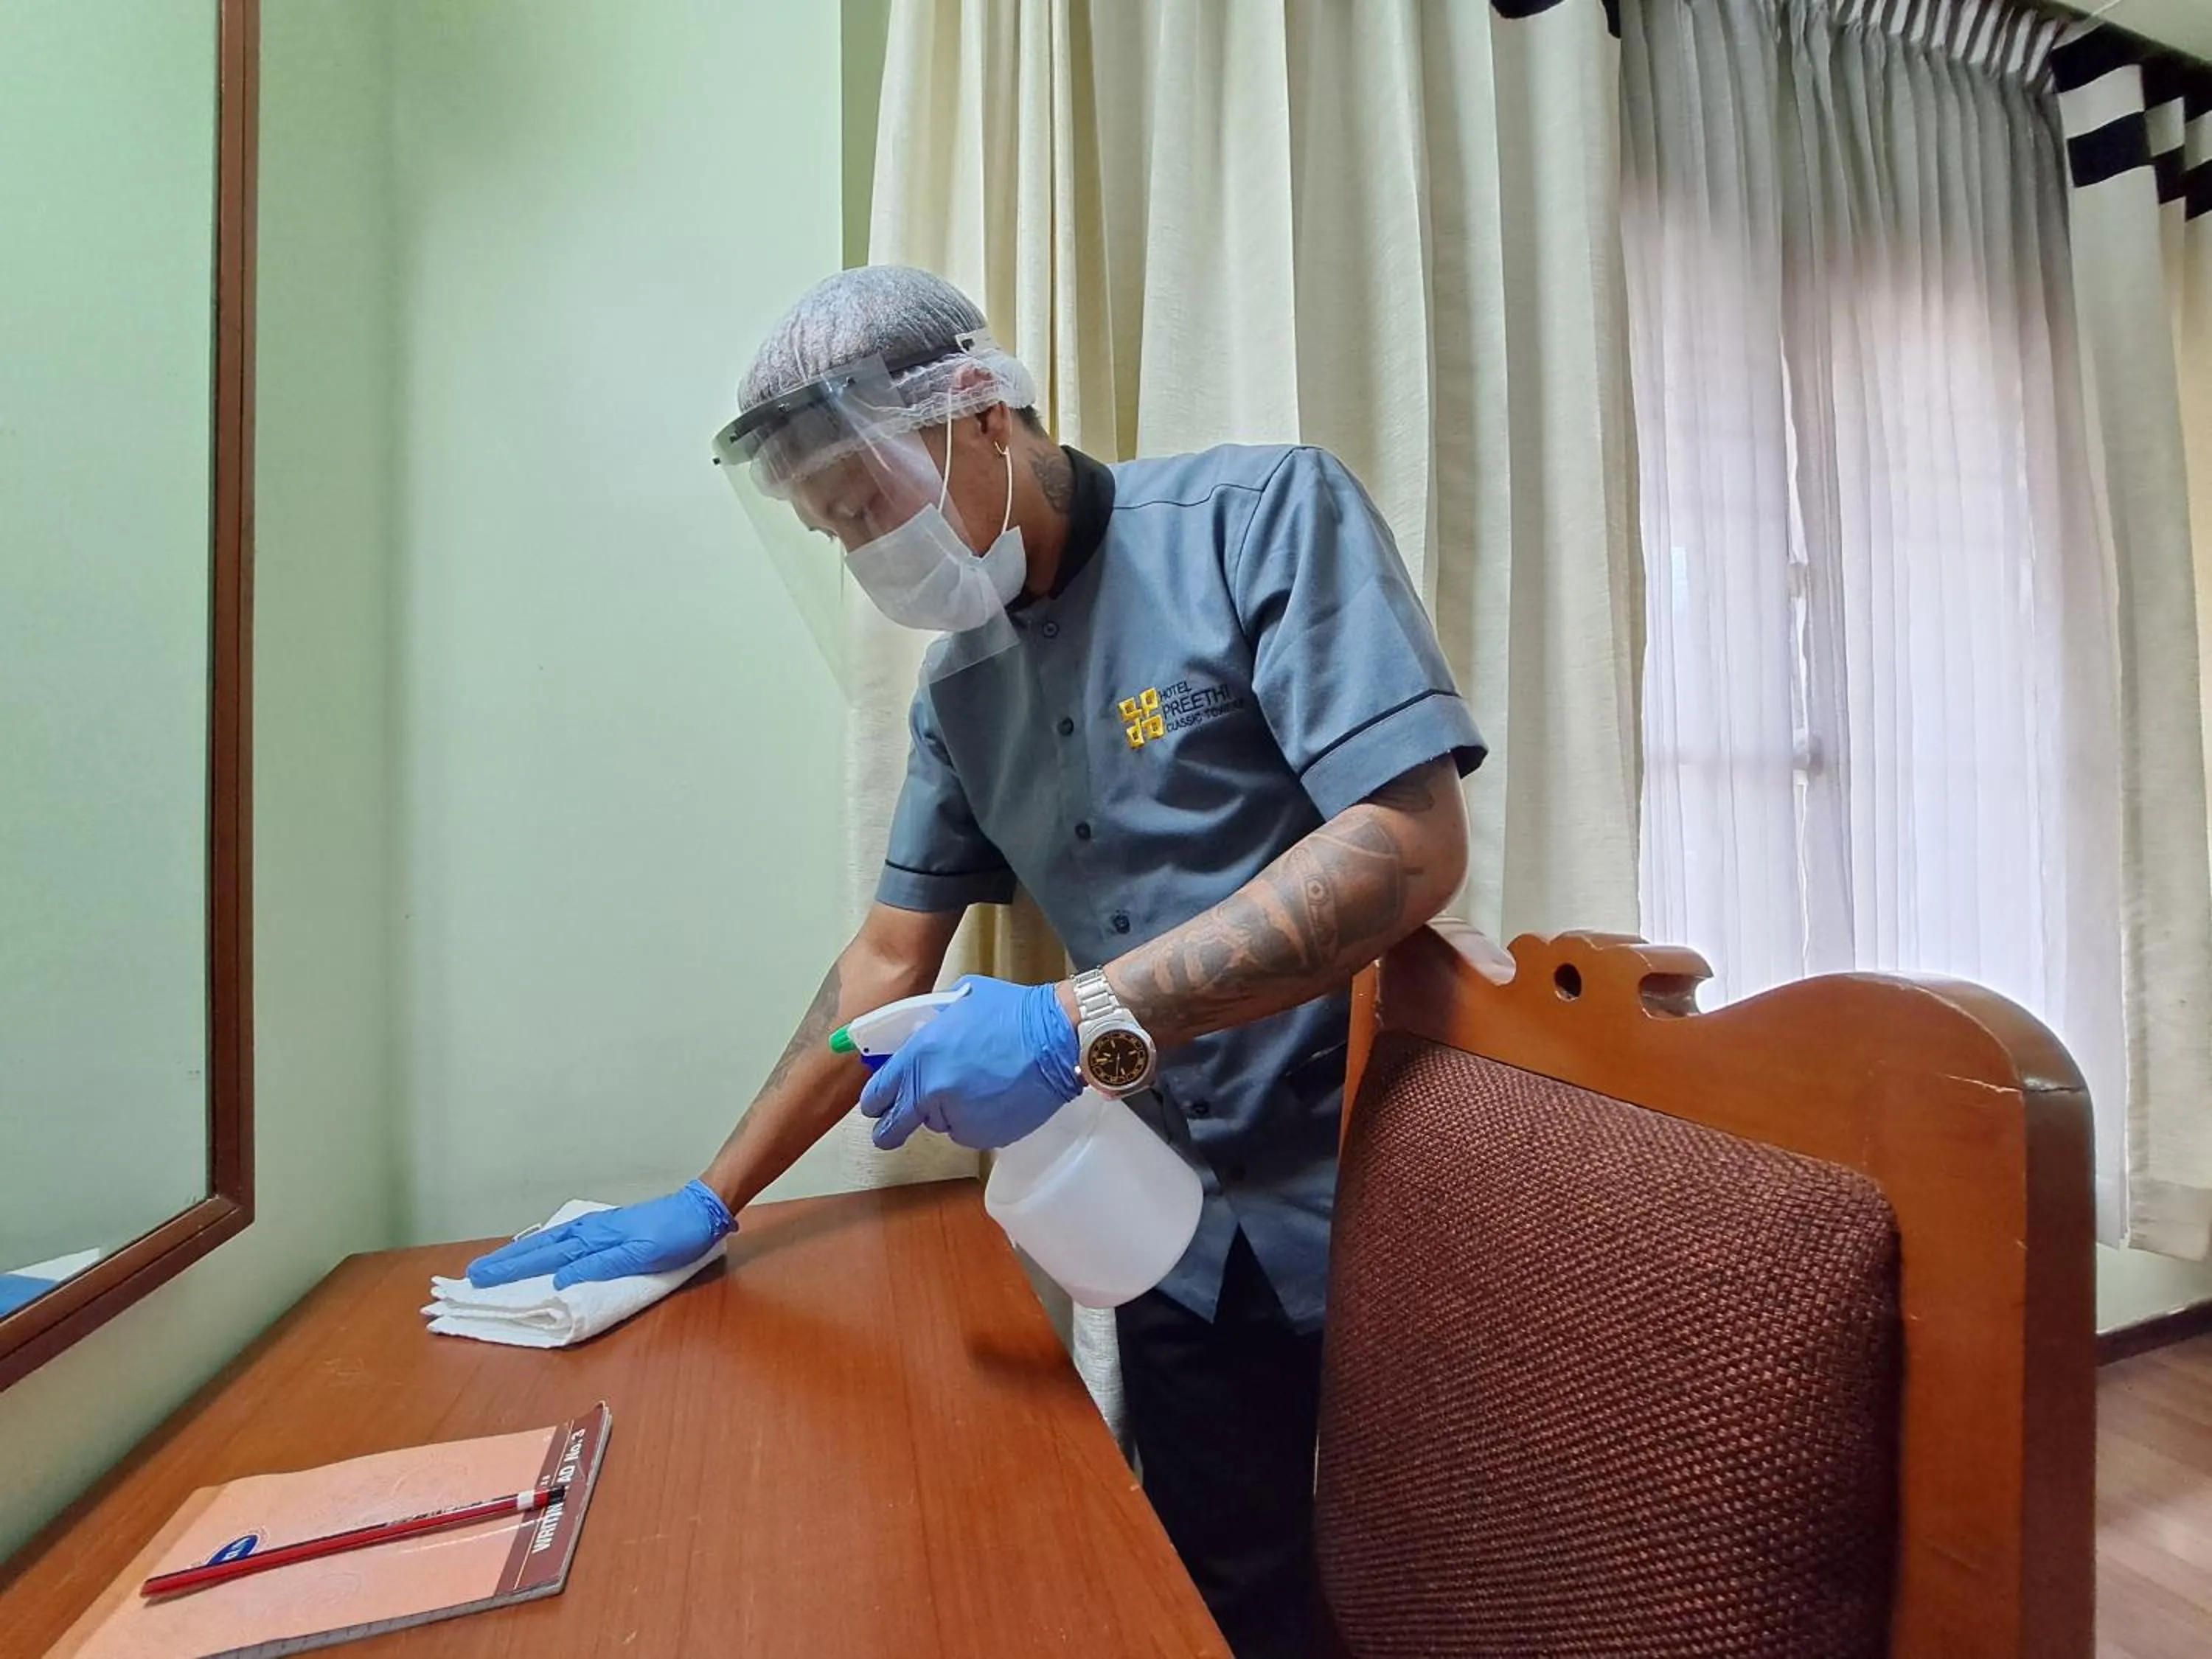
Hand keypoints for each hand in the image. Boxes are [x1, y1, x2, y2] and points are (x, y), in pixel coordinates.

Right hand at [465, 1180, 733, 1289]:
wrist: (699, 1211)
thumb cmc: (674, 1236)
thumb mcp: (641, 1256)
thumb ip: (600, 1266)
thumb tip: (559, 1279)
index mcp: (593, 1239)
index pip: (543, 1258)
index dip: (512, 1270)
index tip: (480, 1278)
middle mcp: (588, 1231)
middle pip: (539, 1248)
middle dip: (506, 1262)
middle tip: (473, 1274)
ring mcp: (596, 1228)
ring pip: (549, 1243)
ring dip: (521, 1254)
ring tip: (495, 1265)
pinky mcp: (606, 1229)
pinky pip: (564, 1240)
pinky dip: (544, 1246)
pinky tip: (539, 1251)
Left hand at [860, 976, 1080, 1150]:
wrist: (1057, 1038)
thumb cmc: (1014, 1014)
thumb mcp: (959, 1001)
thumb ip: (931, 1024)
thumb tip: (918, 1034)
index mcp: (920, 1057)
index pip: (879, 1092)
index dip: (874, 1102)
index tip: (875, 1106)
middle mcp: (933, 1092)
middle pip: (898, 1124)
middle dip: (891, 1128)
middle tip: (890, 1129)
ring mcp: (959, 1117)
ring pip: (939, 1124)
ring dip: (945, 1113)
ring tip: (973, 1087)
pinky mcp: (985, 1135)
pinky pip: (969, 1131)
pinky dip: (974, 1120)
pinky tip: (992, 1097)